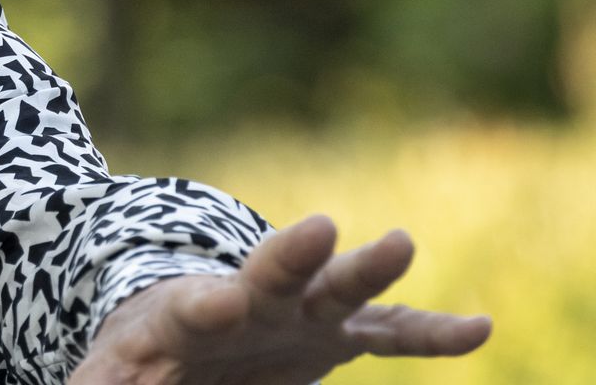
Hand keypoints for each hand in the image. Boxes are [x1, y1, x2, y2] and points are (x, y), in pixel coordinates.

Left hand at [70, 214, 490, 383]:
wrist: (194, 326)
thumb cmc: (152, 352)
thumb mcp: (119, 371)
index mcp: (194, 311)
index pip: (201, 303)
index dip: (212, 304)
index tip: (224, 302)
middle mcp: (255, 298)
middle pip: (273, 271)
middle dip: (294, 253)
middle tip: (320, 227)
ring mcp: (304, 310)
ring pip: (339, 285)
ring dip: (368, 269)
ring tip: (400, 241)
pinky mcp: (343, 332)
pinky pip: (393, 332)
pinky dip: (433, 332)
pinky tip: (480, 328)